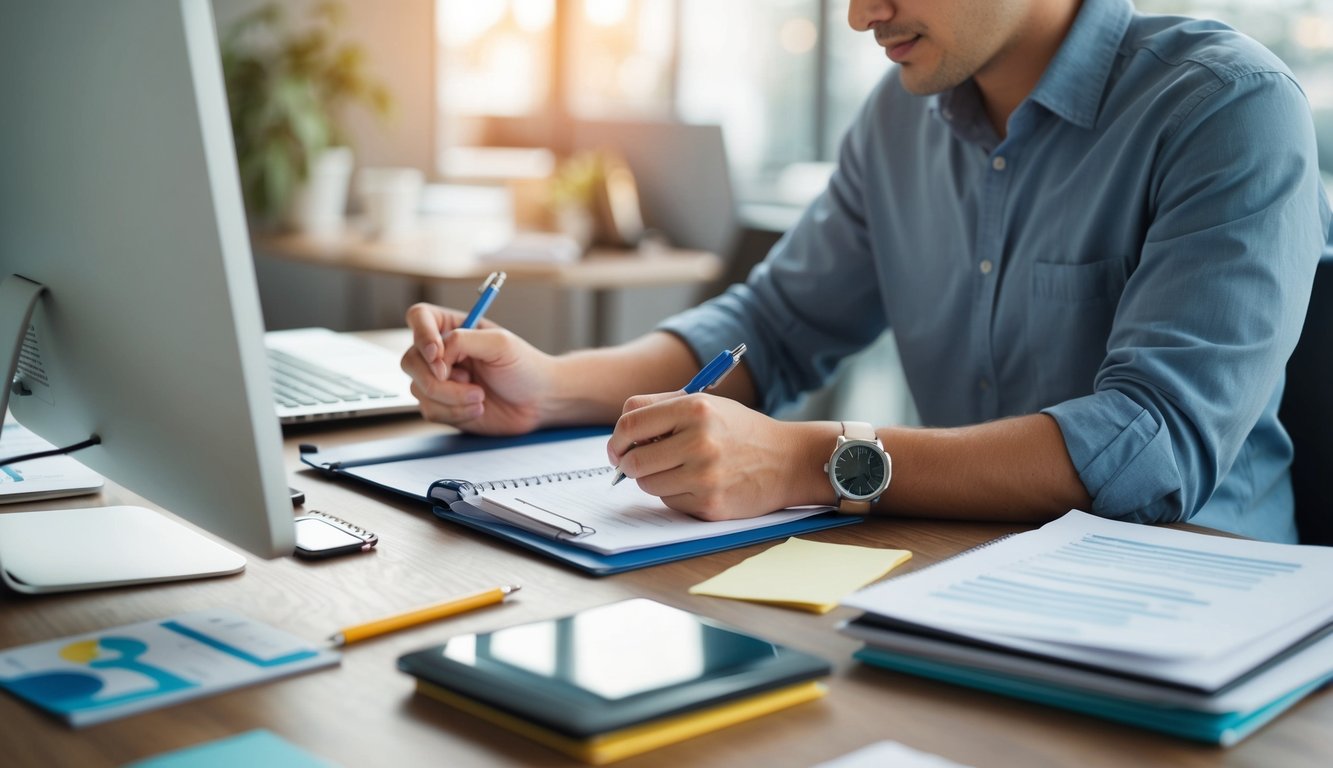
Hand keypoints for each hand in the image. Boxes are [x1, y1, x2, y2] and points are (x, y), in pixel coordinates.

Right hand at [401, 302, 554, 434]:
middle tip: (468, 382)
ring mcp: (439, 380)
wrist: (538, 402)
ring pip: (419, 389)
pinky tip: (478, 408)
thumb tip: (437, 354)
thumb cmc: (524, 367)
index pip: (418, 318)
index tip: (438, 355)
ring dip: (452, 398)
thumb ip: (464, 340)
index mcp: (453, 327)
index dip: (421, 335)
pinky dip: (455, 413)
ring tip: (481, 397)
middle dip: (437, 378)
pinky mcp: (442, 406)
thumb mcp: (500, 344)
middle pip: (410, 360)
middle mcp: (441, 353)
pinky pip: (430, 411)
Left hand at [608, 391, 824, 520]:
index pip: (631, 423)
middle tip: (636, 463)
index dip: (617, 439)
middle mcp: (699, 441)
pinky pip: (669, 501)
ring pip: (647, 483)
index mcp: (695, 408)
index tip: (618, 447)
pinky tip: (697, 484)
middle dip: (628, 463)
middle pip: (633, 459)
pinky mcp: (710, 503)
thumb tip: (621, 435)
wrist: (788, 461)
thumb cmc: (740, 431)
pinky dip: (675, 494)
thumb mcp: (706, 404)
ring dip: (653, 479)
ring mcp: (705, 475)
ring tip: (677, 470)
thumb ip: (661, 409)